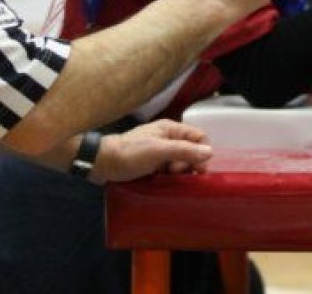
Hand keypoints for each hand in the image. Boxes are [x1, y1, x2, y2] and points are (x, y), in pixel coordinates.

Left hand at [91, 119, 212, 182]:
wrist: (102, 163)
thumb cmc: (130, 154)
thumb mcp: (158, 151)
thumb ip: (184, 150)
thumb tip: (210, 152)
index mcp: (170, 129)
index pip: (198, 137)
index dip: (202, 152)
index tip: (196, 169)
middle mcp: (167, 138)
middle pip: (191, 152)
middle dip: (188, 165)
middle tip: (175, 173)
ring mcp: (159, 152)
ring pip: (180, 163)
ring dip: (178, 173)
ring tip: (167, 178)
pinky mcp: (152, 164)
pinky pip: (169, 171)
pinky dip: (169, 177)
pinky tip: (162, 182)